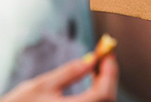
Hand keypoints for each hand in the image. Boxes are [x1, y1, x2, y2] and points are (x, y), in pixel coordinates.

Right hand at [1, 55, 118, 101]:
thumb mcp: (41, 86)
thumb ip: (69, 73)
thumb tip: (92, 59)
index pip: (103, 93)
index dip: (110, 72)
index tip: (108, 53)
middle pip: (106, 100)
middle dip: (109, 77)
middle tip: (105, 57)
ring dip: (104, 86)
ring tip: (98, 67)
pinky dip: (97, 96)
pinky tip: (92, 84)